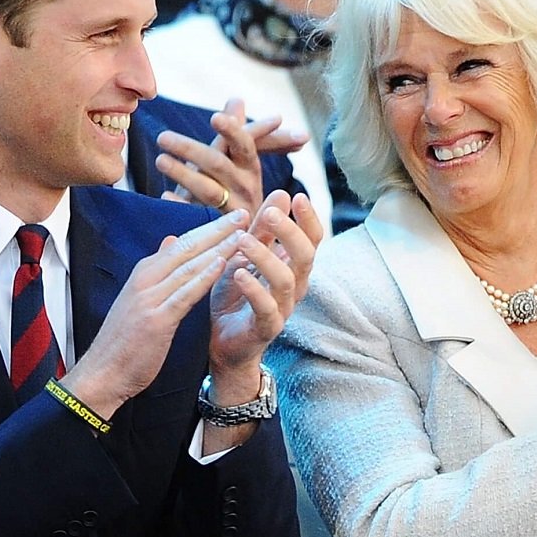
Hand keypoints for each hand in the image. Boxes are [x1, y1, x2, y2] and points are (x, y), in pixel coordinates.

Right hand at [59, 211, 251, 418]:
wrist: (103, 372)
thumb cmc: (124, 340)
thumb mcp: (140, 298)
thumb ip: (158, 270)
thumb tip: (170, 241)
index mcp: (144, 272)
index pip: (182, 243)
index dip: (209, 229)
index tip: (233, 218)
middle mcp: (146, 279)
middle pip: (188, 247)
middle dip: (218, 230)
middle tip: (244, 213)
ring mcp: (149, 298)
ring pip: (189, 266)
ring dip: (218, 248)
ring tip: (243, 233)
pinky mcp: (156, 319)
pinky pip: (184, 293)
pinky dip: (204, 277)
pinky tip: (222, 264)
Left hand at [157, 98, 307, 214]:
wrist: (246, 236)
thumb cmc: (237, 192)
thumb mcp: (240, 162)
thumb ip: (236, 132)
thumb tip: (236, 99)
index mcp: (250, 167)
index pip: (244, 144)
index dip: (232, 131)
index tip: (215, 118)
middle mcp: (246, 187)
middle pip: (218, 164)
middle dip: (191, 149)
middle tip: (163, 137)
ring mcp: (233, 210)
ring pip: (209, 190)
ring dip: (184, 174)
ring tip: (161, 160)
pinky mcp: (219, 229)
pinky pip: (197, 217)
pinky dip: (180, 205)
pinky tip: (164, 197)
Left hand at [207, 190, 321, 399]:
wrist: (224, 342)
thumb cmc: (237, 295)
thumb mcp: (246, 255)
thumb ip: (262, 228)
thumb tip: (282, 193)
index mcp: (293, 267)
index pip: (312, 239)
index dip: (309, 219)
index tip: (298, 197)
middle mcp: (295, 287)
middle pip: (306, 257)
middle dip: (290, 233)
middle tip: (268, 214)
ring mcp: (283, 309)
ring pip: (286, 281)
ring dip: (265, 257)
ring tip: (243, 241)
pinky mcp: (266, 328)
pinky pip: (267, 308)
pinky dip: (254, 289)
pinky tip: (237, 273)